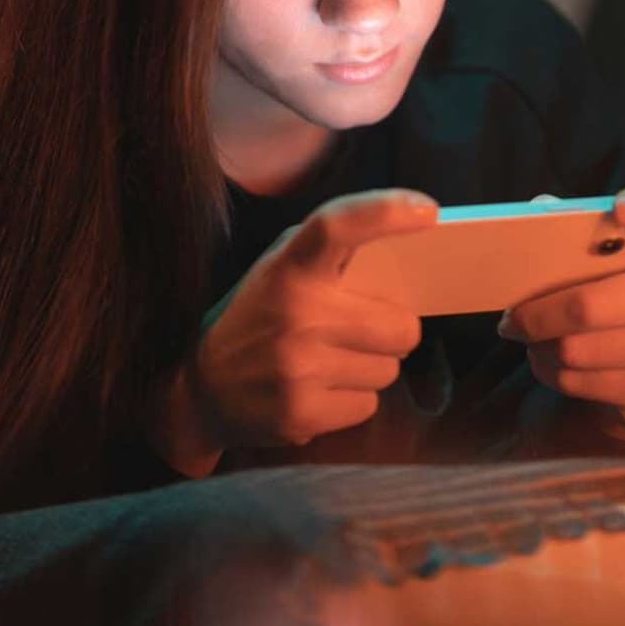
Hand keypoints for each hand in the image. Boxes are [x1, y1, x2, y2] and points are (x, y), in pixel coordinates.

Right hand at [157, 189, 437, 472]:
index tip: (426, 211)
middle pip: (402, 326)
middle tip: (358, 331)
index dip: (385, 212)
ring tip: (325, 364)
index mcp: (287, 270)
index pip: (337, 226)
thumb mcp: (274, 272)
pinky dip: (349, 400)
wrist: (198, 390)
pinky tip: (315, 391)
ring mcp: (298, 368)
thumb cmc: (254, 320)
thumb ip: (325, 255)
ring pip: (388, 371)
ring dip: (367, 368)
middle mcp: (295, 315)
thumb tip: (403, 248)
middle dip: (391, 332)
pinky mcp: (302, 413)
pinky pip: (368, 405)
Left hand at [496, 181, 624, 446]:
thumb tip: (538, 210)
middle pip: (589, 304)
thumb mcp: (599, 268)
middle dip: (536, 314)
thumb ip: (574, 234)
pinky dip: (549, 371)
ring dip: (539, 346)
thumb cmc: (613, 304)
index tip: (623, 207)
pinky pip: (577, 379)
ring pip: (575, 348)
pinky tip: (553, 362)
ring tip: (533, 339)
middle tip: (511, 319)